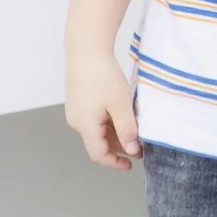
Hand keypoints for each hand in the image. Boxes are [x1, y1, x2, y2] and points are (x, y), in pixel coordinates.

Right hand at [65, 53, 141, 169]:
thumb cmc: (103, 76)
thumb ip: (127, 129)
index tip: (130, 165)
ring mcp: (76, 112)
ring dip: (115, 134)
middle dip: (119, 147)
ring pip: (98, 131)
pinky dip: (109, 123)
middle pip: (99, 143)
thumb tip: (131, 150)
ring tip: (134, 130)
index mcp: (86, 126)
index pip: (99, 154)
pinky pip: (95, 119)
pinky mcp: (79, 102)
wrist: (86, 51)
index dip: (115, 162)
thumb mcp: (120, 104)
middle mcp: (77, 122)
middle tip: (140, 145)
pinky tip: (123, 115)